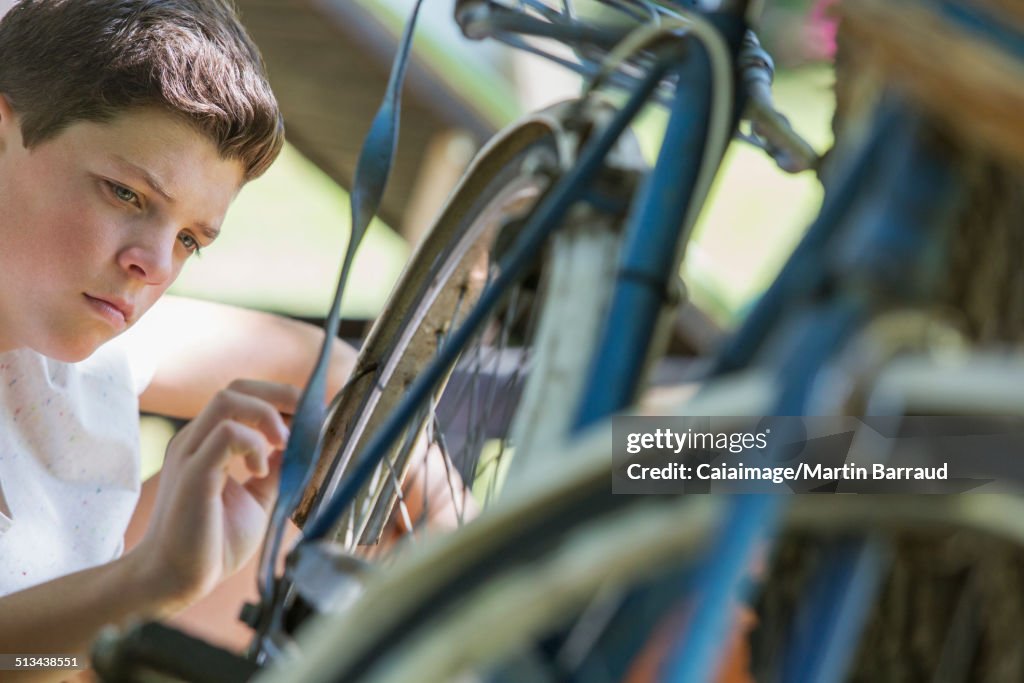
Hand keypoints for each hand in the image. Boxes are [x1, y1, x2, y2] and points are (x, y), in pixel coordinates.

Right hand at [131, 379, 299, 608]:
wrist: (177, 579)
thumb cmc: (213, 543)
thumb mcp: (258, 498)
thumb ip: (276, 471)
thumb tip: (301, 448)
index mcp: (207, 444)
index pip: (242, 397)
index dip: (278, 399)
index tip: (308, 419)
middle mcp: (196, 441)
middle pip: (235, 389)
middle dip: (278, 395)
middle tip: (304, 420)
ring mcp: (191, 453)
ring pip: (228, 400)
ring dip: (267, 415)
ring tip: (284, 444)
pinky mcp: (194, 473)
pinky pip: (226, 435)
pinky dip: (254, 445)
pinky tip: (261, 471)